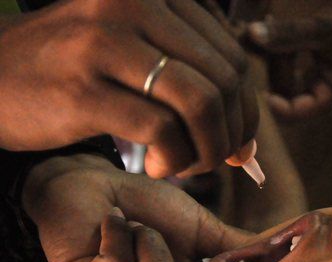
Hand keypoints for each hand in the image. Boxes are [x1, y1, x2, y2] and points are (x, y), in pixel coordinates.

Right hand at [0, 0, 258, 177]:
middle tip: (217, 161)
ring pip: (201, 102)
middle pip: (224, 81)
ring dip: (208, 149)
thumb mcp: (138, 54)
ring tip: (188, 166)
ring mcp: (104, 44)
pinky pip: (161, 130)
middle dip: (232, 134)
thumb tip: (247, 140)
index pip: (233, 58)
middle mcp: (133, 6)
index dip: (246, 110)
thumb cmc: (76, 72)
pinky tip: (159, 168)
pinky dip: (174, 159)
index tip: (239, 143)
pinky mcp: (82, 89)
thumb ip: (192, 79)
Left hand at [247, 0, 331, 118]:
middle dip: (274, 72)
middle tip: (266, 39)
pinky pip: (295, 77)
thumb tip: (251, 34)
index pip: (291, 115)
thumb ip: (288, 33)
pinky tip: (282, 38)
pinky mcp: (323, 80)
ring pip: (288, 87)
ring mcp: (327, 93)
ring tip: (277, 31)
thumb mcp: (325, 27)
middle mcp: (331, 102)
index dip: (270, 98)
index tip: (257, 69)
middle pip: (287, 101)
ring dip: (278, 63)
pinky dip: (286, 59)